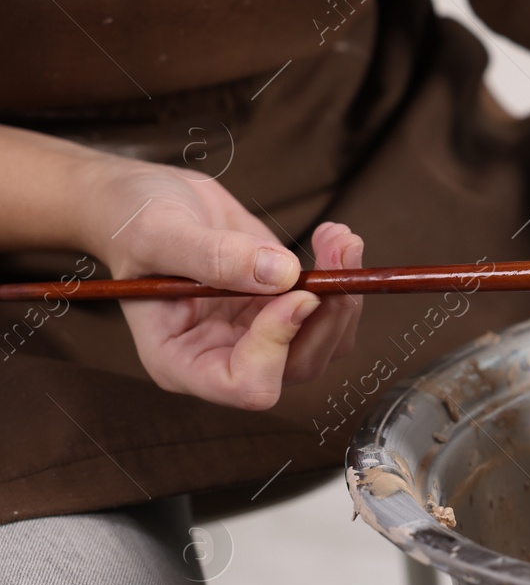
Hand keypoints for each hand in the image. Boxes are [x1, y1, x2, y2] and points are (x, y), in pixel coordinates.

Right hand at [81, 158, 363, 410]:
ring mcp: (256, 335)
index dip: (278, 345)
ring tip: (339, 239)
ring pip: (326, 341)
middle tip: (339, 254)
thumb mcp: (157, 232)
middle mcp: (224, 357)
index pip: (246, 384)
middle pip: (300, 365)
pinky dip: (342, 276)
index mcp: (181, 361)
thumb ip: (212, 257)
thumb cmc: (129, 221)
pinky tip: (332, 238)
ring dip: (344, 293)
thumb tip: (283, 274)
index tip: (297, 293)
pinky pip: (329, 312)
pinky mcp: (280, 309)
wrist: (144, 200)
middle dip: (328, 313)